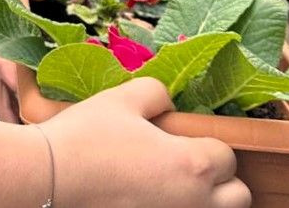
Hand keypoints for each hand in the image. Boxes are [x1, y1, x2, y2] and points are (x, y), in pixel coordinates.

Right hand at [0, 0, 48, 122]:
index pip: (10, 77)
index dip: (33, 90)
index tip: (56, 95)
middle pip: (9, 110)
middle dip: (33, 118)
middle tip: (62, 118)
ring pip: (4, 114)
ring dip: (25, 121)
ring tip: (54, 122)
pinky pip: (0, 107)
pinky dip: (16, 115)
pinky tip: (38, 116)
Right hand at [0, 78, 249, 207]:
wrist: (50, 178)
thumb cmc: (86, 136)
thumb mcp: (121, 98)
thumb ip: (156, 92)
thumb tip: (168, 101)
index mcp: (193, 164)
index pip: (227, 155)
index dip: (207, 143)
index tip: (182, 139)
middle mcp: (195, 201)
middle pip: (238, 196)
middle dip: (220, 180)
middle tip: (188, 167)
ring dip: (204, 199)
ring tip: (171, 185)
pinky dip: (173, 207)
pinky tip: (149, 196)